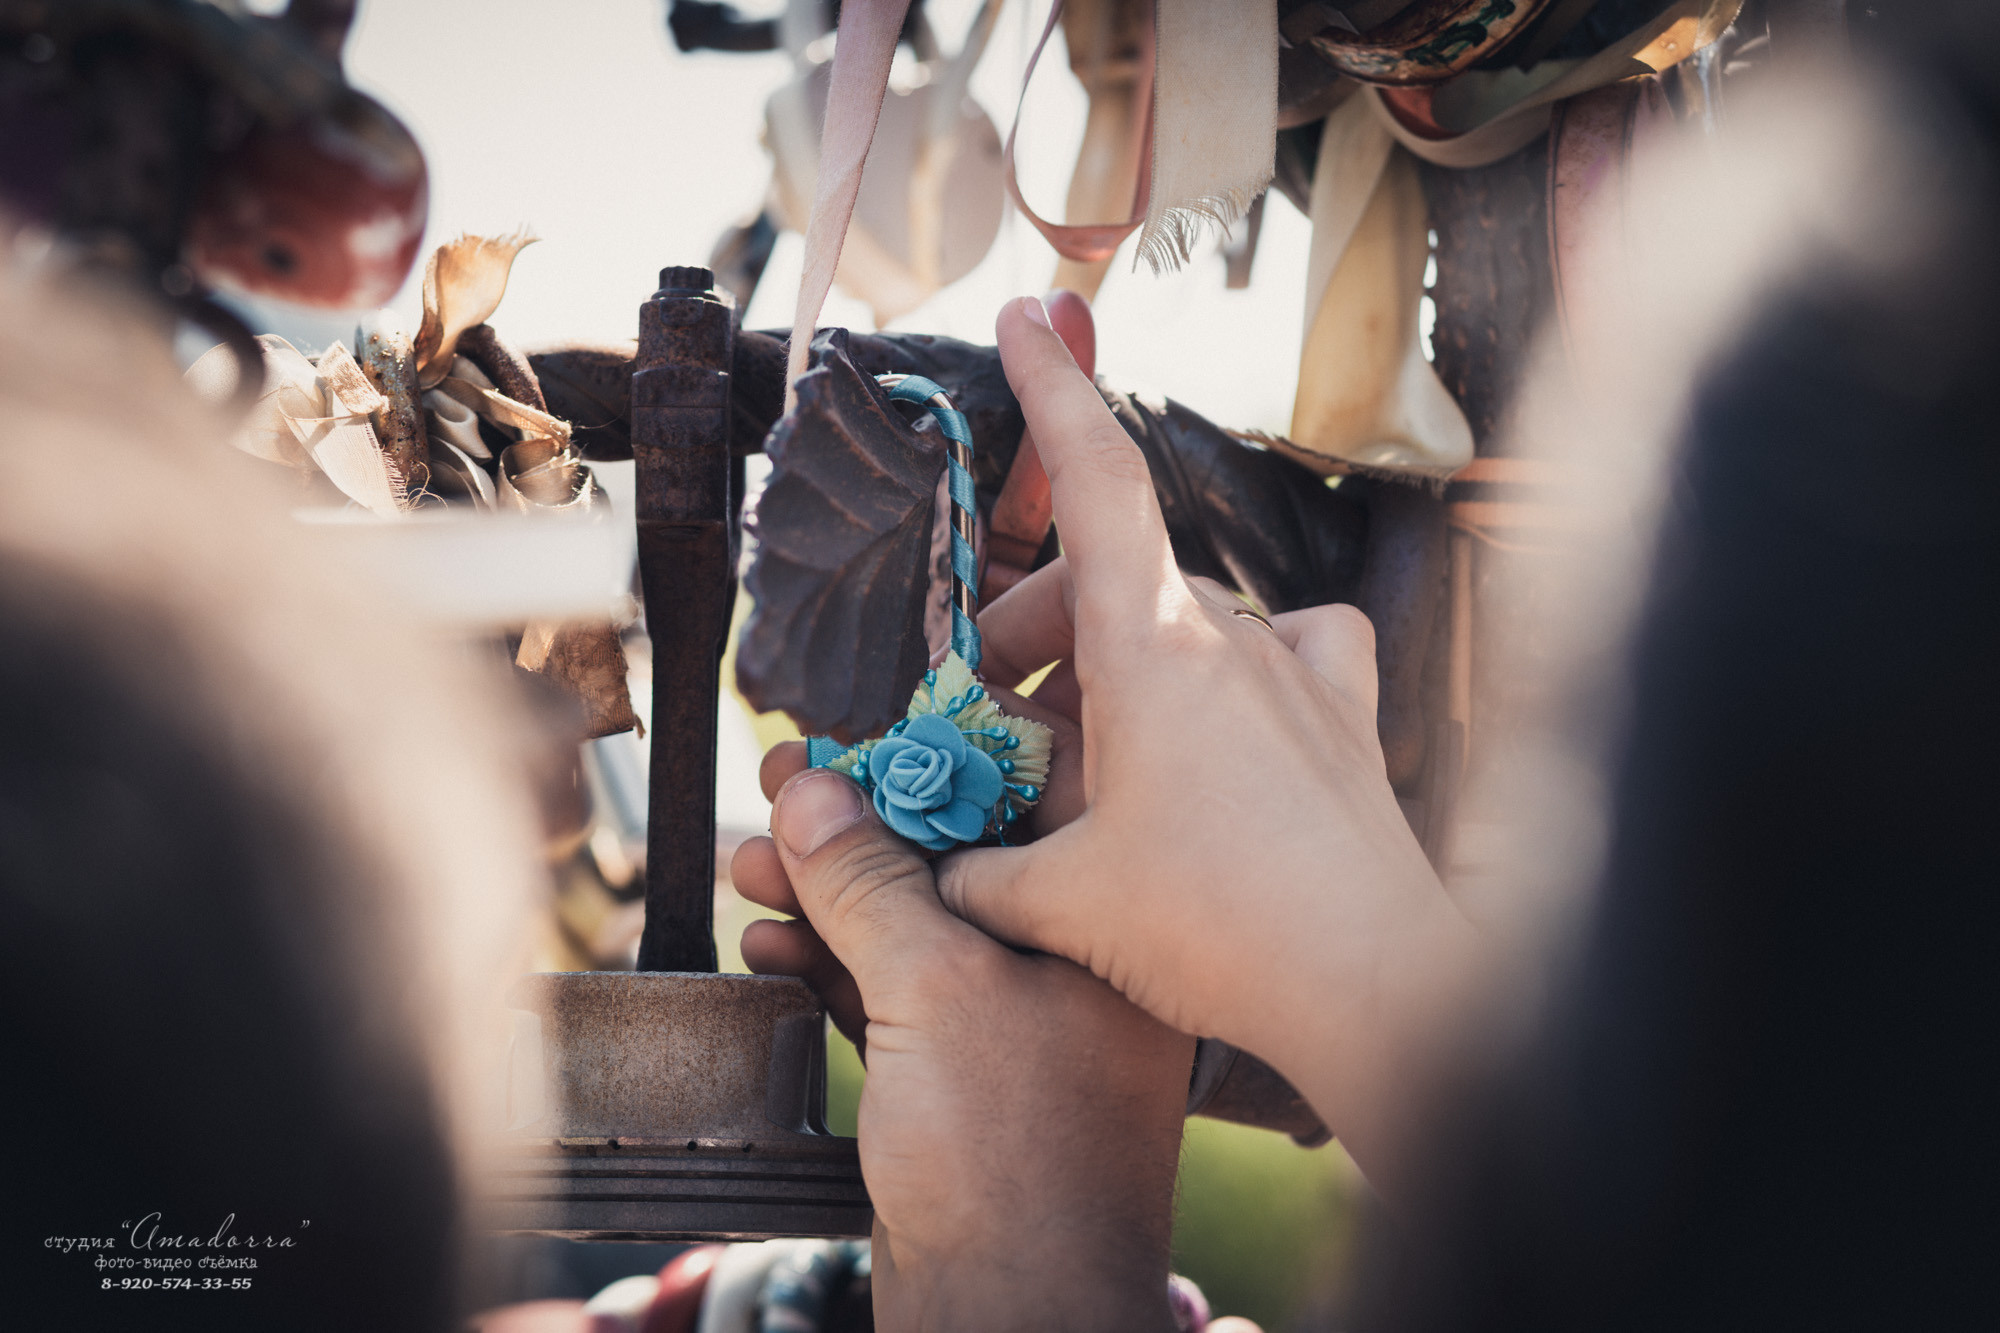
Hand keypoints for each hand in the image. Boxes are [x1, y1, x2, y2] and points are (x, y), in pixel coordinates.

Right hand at [731, 768, 1194, 1331]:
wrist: (1009, 1311)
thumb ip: (869, 883)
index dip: (944, 752)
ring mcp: (1014, 1025)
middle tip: (782, 782)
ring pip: (914, 925)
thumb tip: (812, 791)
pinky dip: (830, 964)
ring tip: (753, 862)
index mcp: (1106, 926)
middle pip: (956, 857)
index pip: (1032, 796)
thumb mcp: (934, 989)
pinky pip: (890, 993)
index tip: (868, 728)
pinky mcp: (959, 1078)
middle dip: (861, 823)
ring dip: (829, 893)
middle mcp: (1068, 966)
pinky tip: (770, 940)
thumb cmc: (1014, 1155)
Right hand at [933, 298, 1484, 1194]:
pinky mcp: (1344, 714)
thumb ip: (975, 873)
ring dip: (1115, 676)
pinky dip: (1240, 672)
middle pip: (1106, 587)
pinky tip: (1225, 721)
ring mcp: (1295, 670)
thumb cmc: (1218, 929)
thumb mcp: (1061, 905)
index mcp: (1150, 648)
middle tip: (990, 725)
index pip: (1097, 482)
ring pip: (1180, 631)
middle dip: (1029, 640)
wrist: (1374, 983)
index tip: (1029, 318)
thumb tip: (930, 871)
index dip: (1054, 392)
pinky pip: (1290, 652)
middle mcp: (1229, 636)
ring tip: (1083, 768)